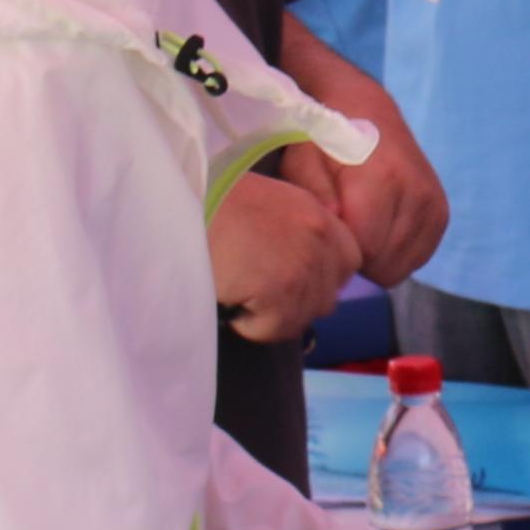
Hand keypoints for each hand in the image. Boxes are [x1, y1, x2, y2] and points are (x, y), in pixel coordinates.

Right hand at [209, 167, 362, 343]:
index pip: (349, 263)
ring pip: (298, 320)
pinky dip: (246, 323)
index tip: (284, 279)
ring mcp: (304, 265)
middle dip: (293, 303)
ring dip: (266, 315)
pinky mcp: (281, 289)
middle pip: (326, 299)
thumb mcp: (269, 204)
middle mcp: (321, 238)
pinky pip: (271, 329)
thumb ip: (296, 235)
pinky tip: (227, 293)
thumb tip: (299, 277)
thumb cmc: (211, 201)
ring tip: (235, 286)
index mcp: (319, 213)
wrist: (180, 199)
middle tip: (253, 288)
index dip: (318, 279)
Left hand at [285, 43, 449, 288]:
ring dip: (380, 257)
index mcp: (382, 181)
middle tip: (343, 231)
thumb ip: (316, 197)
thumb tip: (336, 225)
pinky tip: (381, 229)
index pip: (365, 252)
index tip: (328, 234)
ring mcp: (434, 204)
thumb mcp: (303, 163)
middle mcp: (417, 194)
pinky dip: (398, 252)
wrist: (365, 110)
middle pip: (386, 266)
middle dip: (360, 258)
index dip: (341, 252)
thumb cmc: (324, 140)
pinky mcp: (441, 211)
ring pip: (404, 266)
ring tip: (361, 227)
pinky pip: (420, 257)